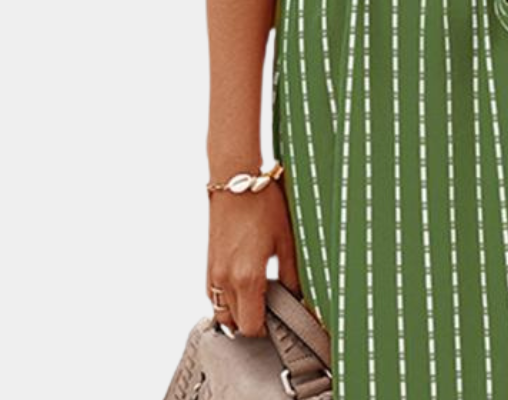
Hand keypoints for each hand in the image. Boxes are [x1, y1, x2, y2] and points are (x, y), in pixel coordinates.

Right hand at [206, 175, 302, 336]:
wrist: (236, 179)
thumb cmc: (263, 204)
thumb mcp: (286, 240)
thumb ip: (292, 273)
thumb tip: (299, 295)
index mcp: (247, 277)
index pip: (250, 326)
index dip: (266, 329)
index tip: (280, 320)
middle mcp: (225, 279)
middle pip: (234, 324)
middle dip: (252, 322)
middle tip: (272, 309)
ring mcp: (213, 272)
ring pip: (220, 311)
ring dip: (237, 312)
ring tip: (258, 296)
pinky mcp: (208, 262)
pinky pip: (213, 295)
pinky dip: (225, 299)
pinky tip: (243, 284)